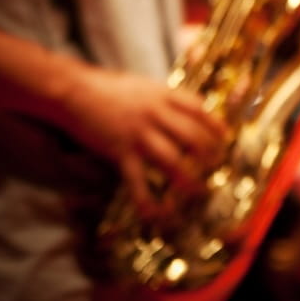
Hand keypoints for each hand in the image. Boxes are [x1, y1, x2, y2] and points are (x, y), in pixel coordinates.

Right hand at [63, 66, 227, 218]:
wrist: (74, 91)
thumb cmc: (109, 88)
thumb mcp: (144, 85)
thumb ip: (165, 98)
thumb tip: (188, 108)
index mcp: (162, 95)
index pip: (198, 109)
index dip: (215, 125)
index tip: (225, 138)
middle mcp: (154, 113)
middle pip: (192, 136)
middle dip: (209, 155)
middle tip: (217, 167)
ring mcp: (138, 133)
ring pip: (172, 160)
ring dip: (188, 179)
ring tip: (199, 191)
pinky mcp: (119, 151)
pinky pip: (137, 180)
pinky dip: (148, 200)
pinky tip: (157, 215)